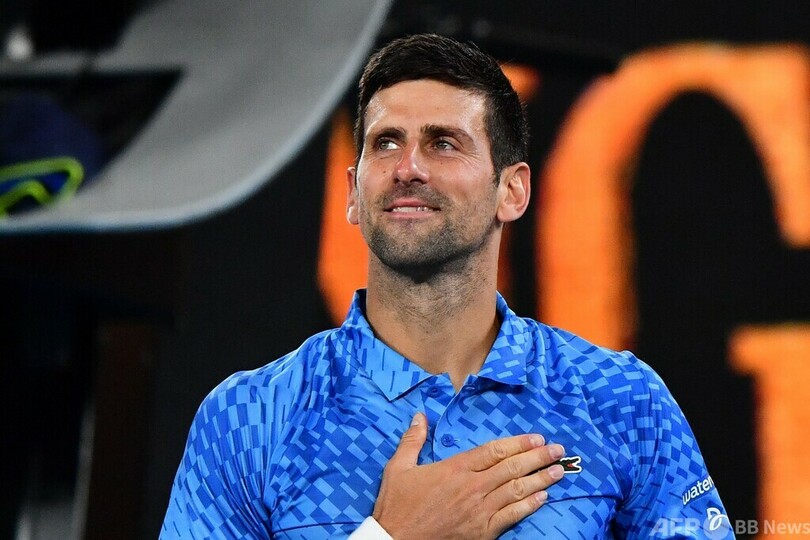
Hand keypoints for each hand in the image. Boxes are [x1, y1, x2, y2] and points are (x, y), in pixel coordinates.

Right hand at [372, 413, 564, 539]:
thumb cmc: (396, 505)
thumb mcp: (399, 468)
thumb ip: (412, 440)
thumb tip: (420, 416)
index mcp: (455, 468)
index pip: (494, 451)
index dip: (519, 443)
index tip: (537, 438)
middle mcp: (472, 486)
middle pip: (512, 468)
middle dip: (538, 457)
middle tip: (558, 451)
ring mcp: (479, 510)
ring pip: (516, 490)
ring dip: (541, 479)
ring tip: (559, 471)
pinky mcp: (481, 531)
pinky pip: (511, 516)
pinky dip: (529, 506)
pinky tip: (543, 498)